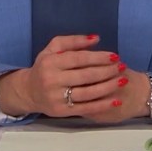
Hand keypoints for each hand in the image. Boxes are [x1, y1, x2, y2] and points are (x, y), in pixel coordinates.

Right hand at [0, 34, 135, 118]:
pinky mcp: (61, 112)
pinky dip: (102, 105)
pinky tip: (116, 100)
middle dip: (107, 71)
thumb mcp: (53, 48)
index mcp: (51, 62)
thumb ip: (73, 41)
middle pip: (86, 76)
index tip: (114, 56)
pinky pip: (86, 109)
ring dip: (108, 87)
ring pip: (88, 93)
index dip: (99, 57)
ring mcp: (56, 98)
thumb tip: (96, 38)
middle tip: (122, 67)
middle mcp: (52, 80)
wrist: (29, 91)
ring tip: (122, 81)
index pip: (79, 59)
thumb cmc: (45, 66)